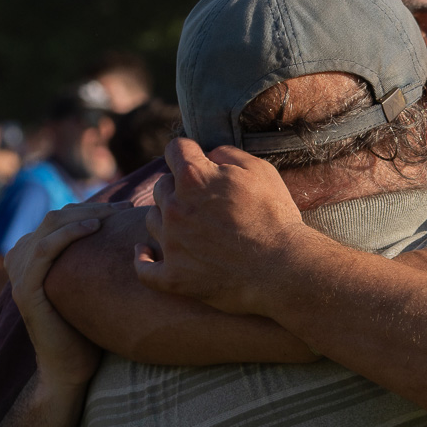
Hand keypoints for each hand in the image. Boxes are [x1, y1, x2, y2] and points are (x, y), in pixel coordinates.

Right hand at [4, 202, 114, 389]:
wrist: (72, 370)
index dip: (91, 208)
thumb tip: (129, 235)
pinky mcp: (25, 290)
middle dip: (92, 208)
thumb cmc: (89, 331)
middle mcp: (21, 260)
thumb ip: (94, 261)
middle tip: (124, 207)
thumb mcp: (91, 287)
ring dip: (84, 214)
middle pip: (56, 217)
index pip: (60, 218)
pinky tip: (94, 228)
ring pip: (50, 226)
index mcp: (32, 256)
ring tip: (114, 214)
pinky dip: (68, 234)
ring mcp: (20, 275)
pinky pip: (44, 250)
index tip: (124, 208)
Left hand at [134, 138, 314, 312]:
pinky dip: (143, 259)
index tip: (198, 159)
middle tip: (203, 201)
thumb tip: (208, 155)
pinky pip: (143, 269)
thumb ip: (227, 154)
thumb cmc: (276, 217)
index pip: (175, 149)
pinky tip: (144, 252)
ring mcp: (171, 244)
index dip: (188, 152)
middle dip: (179, 188)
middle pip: (162, 187)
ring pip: (152, 221)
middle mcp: (175, 207)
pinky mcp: (174, 277)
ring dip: (167, 220)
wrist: (283, 269)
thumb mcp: (260, 171)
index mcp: (194, 177)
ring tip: (190, 228)